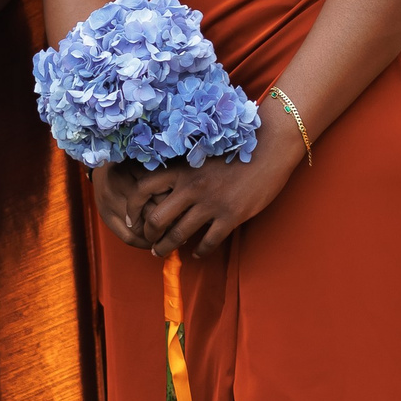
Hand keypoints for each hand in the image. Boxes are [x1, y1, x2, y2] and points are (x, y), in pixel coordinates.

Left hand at [109, 114, 305, 258]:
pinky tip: (197, 253)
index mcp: (182, 168)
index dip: (132, 207)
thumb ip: (185, 170)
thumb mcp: (203, 154)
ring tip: (162, 252)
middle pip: (156, 219)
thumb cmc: (236, 147)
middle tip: (148, 241)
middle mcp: (192, 187)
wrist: (269, 148)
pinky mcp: (231, 216)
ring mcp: (211, 203)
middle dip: (147, 235)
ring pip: (179, 235)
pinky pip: (208, 242)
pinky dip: (199, 252)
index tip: (131, 218)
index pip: (144, 189)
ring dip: (166, 248)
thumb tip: (165, 188)